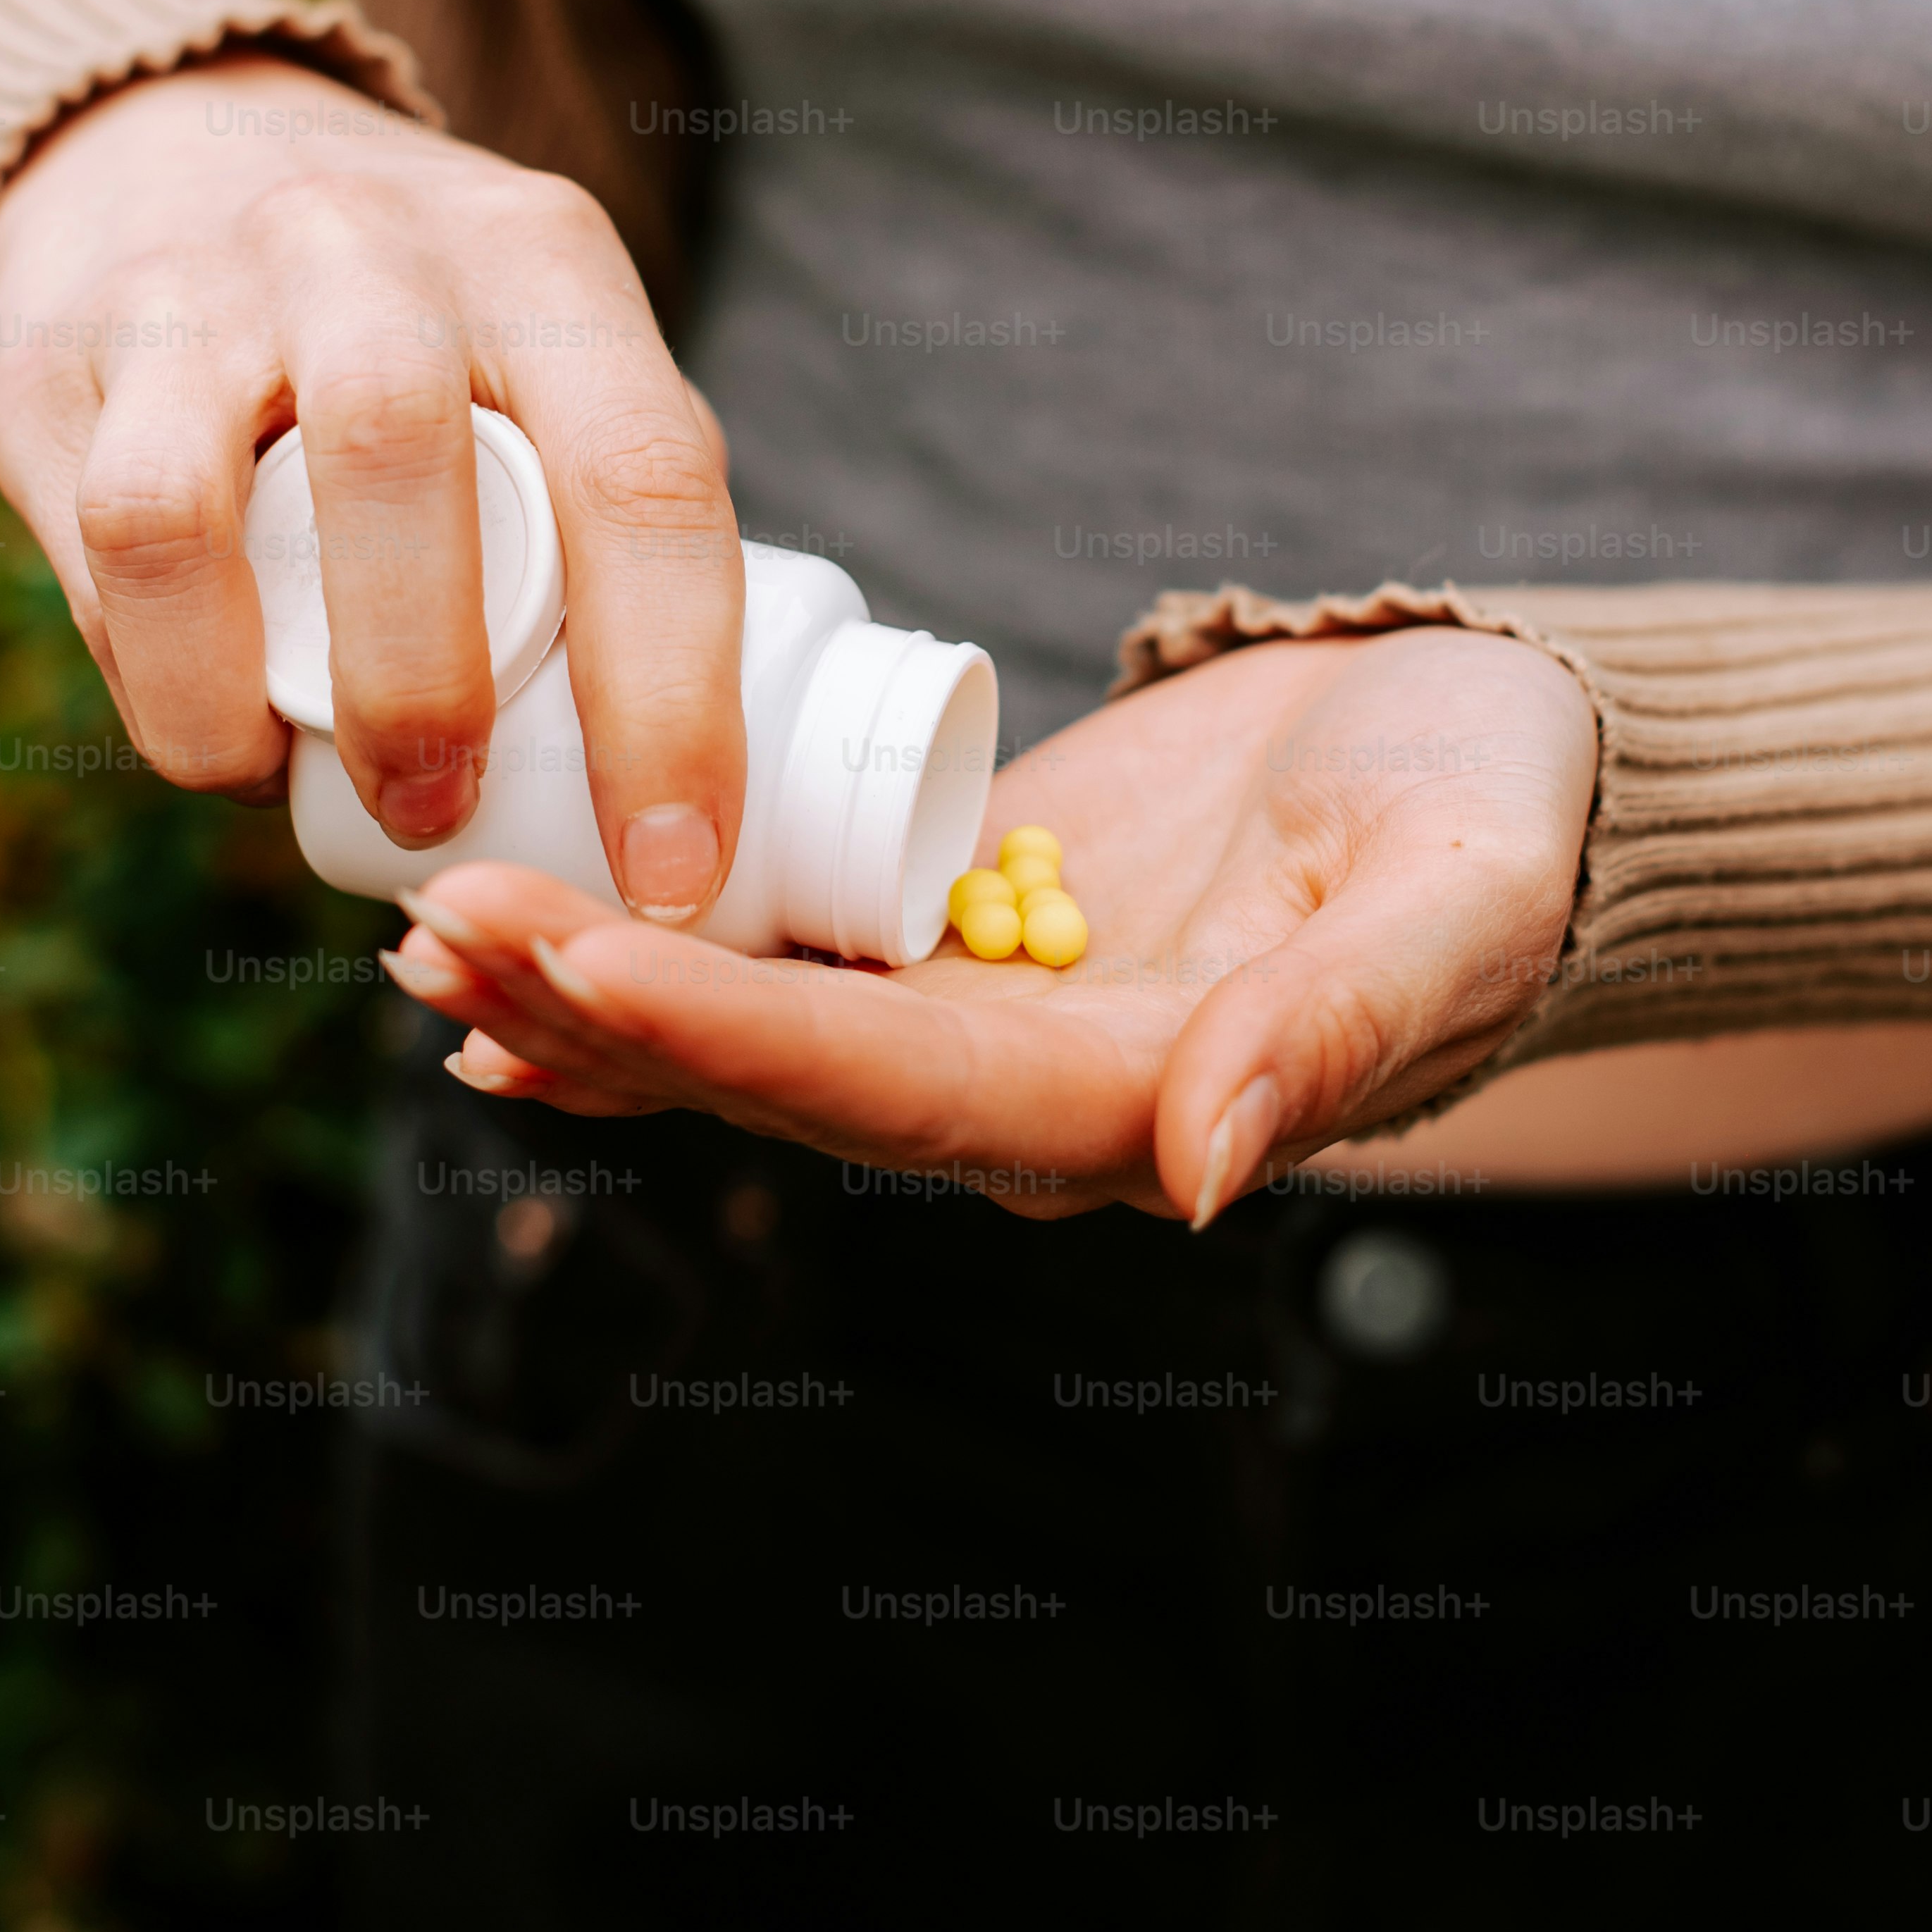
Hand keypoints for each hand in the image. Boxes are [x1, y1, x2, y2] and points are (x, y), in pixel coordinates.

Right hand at [0, 56, 747, 916]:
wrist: (176, 147)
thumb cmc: (423, 324)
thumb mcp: (548, 350)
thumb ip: (613, 506)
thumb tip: (687, 778)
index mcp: (544, 262)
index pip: (642, 476)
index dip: (672, 697)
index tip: (675, 869)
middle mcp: (370, 248)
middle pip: (400, 457)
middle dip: (427, 687)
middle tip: (446, 821)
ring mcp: (199, 290)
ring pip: (196, 507)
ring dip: (263, 693)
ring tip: (304, 789)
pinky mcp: (62, 356)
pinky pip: (101, 545)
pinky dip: (163, 680)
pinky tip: (215, 733)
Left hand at [384, 628, 1597, 1219]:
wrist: (1498, 753)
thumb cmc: (1504, 813)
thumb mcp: (1459, 900)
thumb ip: (1337, 1030)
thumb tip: (1196, 1178)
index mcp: (1131, 1107)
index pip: (892, 1092)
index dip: (728, 1040)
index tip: (573, 966)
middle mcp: (1027, 1098)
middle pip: (777, 1081)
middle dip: (602, 1010)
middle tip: (434, 928)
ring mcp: (980, 1023)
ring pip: (749, 1031)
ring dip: (589, 989)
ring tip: (427, 930)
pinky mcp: (953, 934)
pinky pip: (774, 965)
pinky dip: (645, 957)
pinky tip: (508, 946)